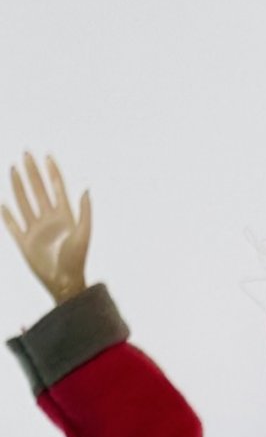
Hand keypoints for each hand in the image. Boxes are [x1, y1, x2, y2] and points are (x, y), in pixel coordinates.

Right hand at [2, 153, 90, 303]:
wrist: (64, 281)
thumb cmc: (77, 259)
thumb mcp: (84, 233)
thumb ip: (85, 211)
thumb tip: (85, 188)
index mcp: (65, 216)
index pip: (57, 188)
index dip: (52, 172)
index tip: (47, 156)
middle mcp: (49, 220)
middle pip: (38, 190)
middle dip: (32, 172)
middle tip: (26, 154)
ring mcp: (35, 230)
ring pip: (24, 202)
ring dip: (18, 185)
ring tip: (13, 168)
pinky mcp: (24, 242)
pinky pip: (13, 224)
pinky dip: (7, 214)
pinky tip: (2, 202)